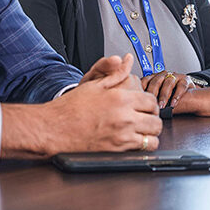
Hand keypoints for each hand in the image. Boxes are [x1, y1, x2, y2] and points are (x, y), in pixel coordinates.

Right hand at [1, 55, 160, 156]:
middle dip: (153, 118)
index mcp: (120, 98)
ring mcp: (122, 135)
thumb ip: (116, 72)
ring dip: (151, 133)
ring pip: (153, 136)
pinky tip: (135, 140)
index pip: (151, 101)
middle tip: (146, 117)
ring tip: (143, 129)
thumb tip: (127, 60)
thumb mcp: (94, 84)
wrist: (54, 129)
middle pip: (156, 120)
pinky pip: (142, 149)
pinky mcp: (117, 149)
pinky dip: (143, 145)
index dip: (151, 103)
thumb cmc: (71, 107)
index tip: (146, 105)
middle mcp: (124, 117)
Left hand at [141, 71, 194, 108]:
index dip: (142, 89)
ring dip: (164, 95)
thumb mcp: (158, 97)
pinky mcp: (186, 80)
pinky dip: (177, 95)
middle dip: (153, 93)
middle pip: (156, 81)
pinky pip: (181, 86)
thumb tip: (140, 107)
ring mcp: (175, 76)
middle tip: (150, 103)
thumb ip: (150, 99)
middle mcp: (164, 75)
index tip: (140, 99)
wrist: (190, 96)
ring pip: (168, 83)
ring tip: (162, 106)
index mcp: (155, 77)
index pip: (145, 80)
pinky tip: (173, 103)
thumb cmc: (171, 97)